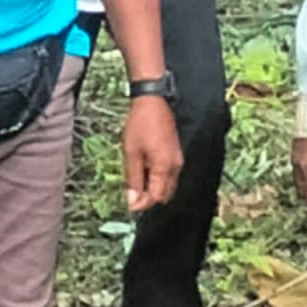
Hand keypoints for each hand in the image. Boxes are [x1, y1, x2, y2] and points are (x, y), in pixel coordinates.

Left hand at [120, 93, 182, 214]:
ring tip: (136, 181)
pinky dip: (157, 179)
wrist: (153, 101)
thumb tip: (133, 201)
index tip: (128, 204)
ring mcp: (177, 160)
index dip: (142, 204)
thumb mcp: (131, 153)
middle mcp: (175, 167)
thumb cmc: (140, 125)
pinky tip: (144, 170)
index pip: (156, 197)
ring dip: (153, 189)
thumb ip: (134, 179)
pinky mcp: (176, 154)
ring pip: (167, 186)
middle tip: (131, 194)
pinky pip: (169, 175)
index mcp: (164, 168)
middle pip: (165, 195)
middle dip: (149, 198)